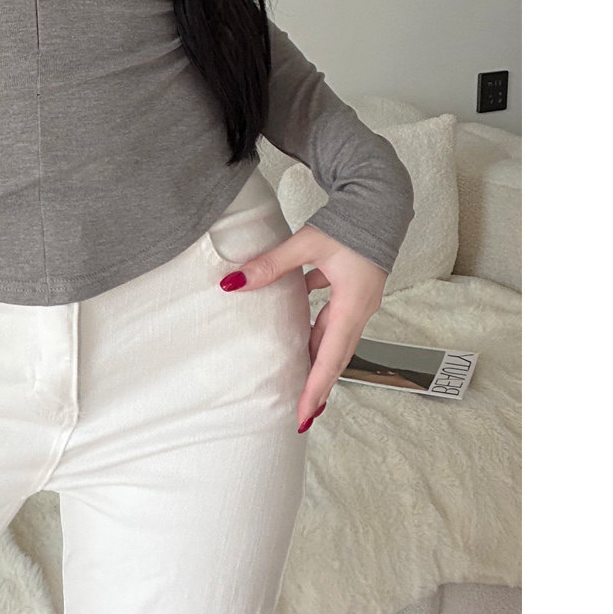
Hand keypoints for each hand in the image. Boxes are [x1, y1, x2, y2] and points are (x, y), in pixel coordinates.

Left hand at [218, 225, 389, 433]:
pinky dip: (315, 330)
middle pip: (336, 356)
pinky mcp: (352, 288)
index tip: (304, 414)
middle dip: (318, 385)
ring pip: (334, 338)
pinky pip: (331, 318)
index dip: (316, 387)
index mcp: (352, 305)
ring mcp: (357, 300)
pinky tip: (296, 328)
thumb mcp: (306, 244)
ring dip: (316, 359)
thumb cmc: (349, 223)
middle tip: (302, 414)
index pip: (331, 357)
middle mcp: (358, 309)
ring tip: (298, 380)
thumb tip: (233, 283)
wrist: (379, 198)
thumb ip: (270, 265)